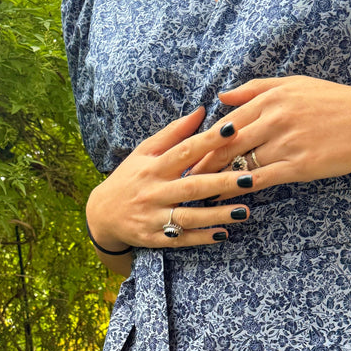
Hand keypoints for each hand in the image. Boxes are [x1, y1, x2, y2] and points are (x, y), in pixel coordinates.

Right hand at [86, 106, 256, 252]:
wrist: (101, 215)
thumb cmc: (129, 178)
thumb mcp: (144, 152)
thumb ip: (173, 134)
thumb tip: (201, 110)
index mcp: (153, 167)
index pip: (184, 151)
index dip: (208, 141)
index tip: (232, 130)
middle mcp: (154, 192)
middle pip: (192, 186)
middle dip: (222, 183)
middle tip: (249, 178)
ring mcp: (153, 217)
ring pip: (189, 216)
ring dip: (217, 215)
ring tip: (244, 211)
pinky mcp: (153, 238)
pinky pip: (181, 239)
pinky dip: (201, 237)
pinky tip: (223, 234)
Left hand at [188, 76, 350, 185]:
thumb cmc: (335, 102)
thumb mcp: (295, 85)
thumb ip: (256, 89)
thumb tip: (221, 96)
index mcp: (272, 97)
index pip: (226, 122)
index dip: (203, 142)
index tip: (185, 156)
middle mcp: (275, 117)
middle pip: (226, 145)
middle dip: (202, 164)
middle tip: (181, 179)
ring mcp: (287, 142)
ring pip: (242, 163)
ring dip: (217, 180)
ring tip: (196, 193)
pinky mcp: (300, 164)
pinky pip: (262, 178)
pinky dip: (241, 188)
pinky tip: (227, 197)